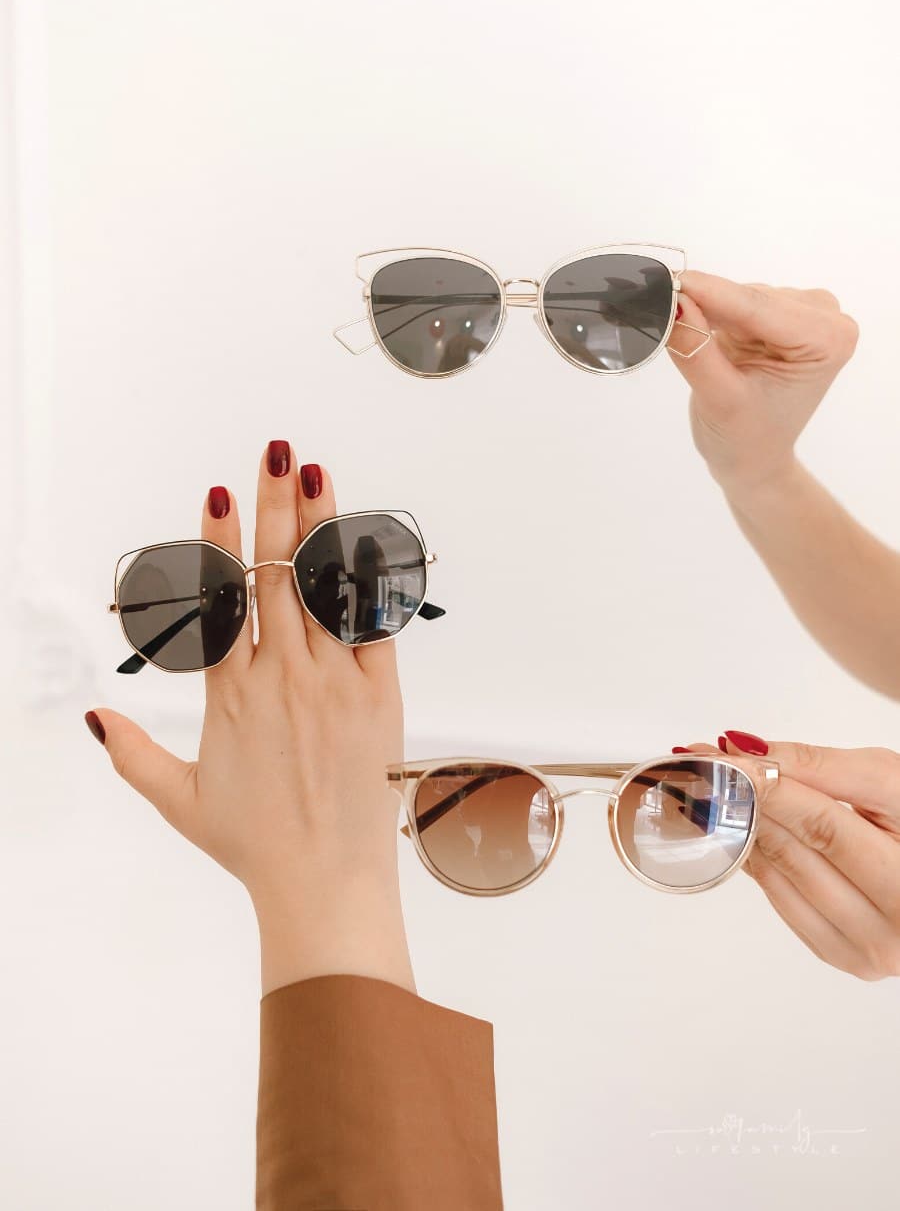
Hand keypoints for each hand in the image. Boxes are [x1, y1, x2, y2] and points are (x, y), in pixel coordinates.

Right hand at [84, 441, 412, 995]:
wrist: (324, 882)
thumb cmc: (252, 844)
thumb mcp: (178, 800)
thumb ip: (132, 755)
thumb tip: (92, 717)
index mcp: (230, 694)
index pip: (220, 598)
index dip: (218, 540)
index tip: (219, 492)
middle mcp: (280, 677)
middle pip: (273, 574)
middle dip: (273, 507)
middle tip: (275, 453)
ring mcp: (332, 682)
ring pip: (321, 587)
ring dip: (318, 525)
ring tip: (316, 473)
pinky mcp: (378, 696)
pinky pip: (372, 625)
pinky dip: (365, 580)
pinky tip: (363, 538)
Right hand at [669, 272, 858, 497]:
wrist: (753, 460)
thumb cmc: (745, 441)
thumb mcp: (719, 399)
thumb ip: (697, 350)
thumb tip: (671, 301)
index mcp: (828, 339)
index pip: (756, 306)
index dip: (704, 292)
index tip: (659, 280)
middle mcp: (824, 317)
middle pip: (746, 297)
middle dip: (698, 302)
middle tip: (644, 305)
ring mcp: (802, 312)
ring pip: (734, 296)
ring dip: (698, 308)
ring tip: (665, 326)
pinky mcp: (777, 312)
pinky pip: (730, 301)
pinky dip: (702, 312)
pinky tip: (681, 322)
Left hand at [677, 730, 899, 979]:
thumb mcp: (890, 782)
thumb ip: (823, 767)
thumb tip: (748, 753)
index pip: (825, 826)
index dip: (771, 789)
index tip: (728, 757)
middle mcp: (897, 922)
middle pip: (798, 852)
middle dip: (746, 802)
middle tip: (705, 766)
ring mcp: (868, 948)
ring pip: (781, 876)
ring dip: (738, 828)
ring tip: (709, 790)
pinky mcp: (843, 954)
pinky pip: (782, 900)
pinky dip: (755, 859)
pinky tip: (737, 828)